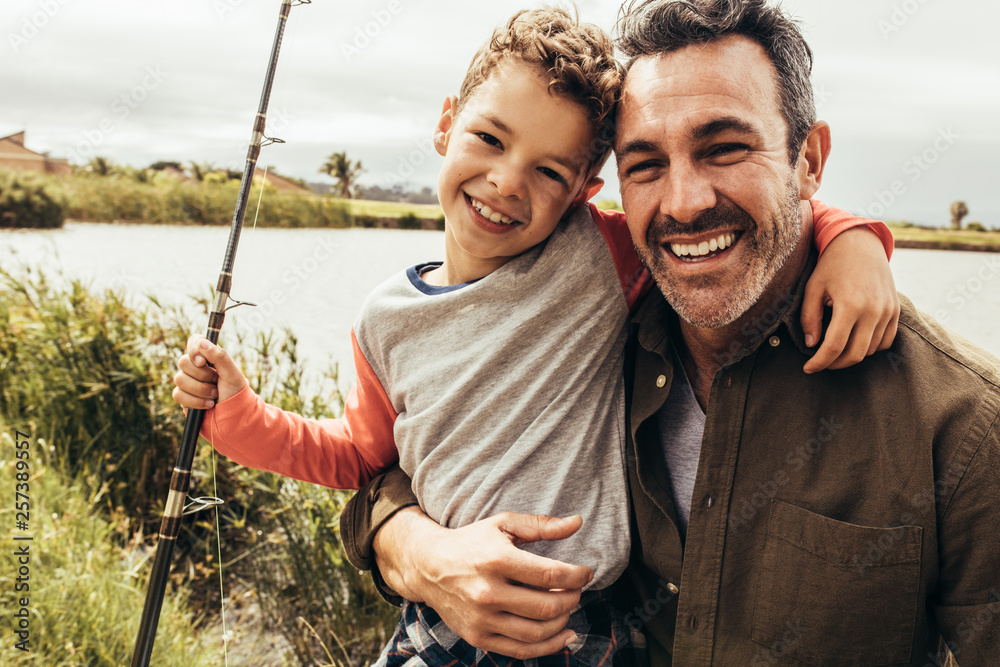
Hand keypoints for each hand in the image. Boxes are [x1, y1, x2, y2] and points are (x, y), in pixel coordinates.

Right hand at [171, 334, 247, 408]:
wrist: (233, 413)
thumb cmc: (234, 390)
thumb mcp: (231, 372)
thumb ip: (219, 356)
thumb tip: (202, 342)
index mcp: (209, 355)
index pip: (194, 341)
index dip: (193, 350)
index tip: (202, 362)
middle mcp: (195, 366)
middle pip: (183, 362)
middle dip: (202, 375)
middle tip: (216, 381)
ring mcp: (187, 381)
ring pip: (179, 379)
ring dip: (201, 390)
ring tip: (214, 394)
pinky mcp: (183, 396)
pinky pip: (178, 395)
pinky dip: (195, 401)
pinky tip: (207, 404)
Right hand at [375, 507, 592, 659]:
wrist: (427, 566)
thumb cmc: (471, 542)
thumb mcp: (502, 524)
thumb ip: (541, 525)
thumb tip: (577, 522)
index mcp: (497, 560)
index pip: (550, 575)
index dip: (577, 576)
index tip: (585, 573)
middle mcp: (488, 592)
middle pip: (547, 606)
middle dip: (572, 599)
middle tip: (576, 591)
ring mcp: (482, 619)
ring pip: (537, 632)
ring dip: (563, 622)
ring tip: (567, 608)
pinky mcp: (478, 637)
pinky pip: (520, 650)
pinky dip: (548, 647)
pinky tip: (564, 635)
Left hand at [801, 226, 899, 372]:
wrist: (861, 243)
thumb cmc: (832, 265)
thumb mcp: (813, 288)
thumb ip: (810, 318)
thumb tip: (812, 345)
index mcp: (850, 305)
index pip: (834, 347)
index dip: (819, 362)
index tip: (808, 368)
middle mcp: (873, 311)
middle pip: (855, 355)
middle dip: (835, 364)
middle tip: (820, 363)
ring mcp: (888, 311)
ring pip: (871, 350)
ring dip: (852, 355)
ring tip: (835, 349)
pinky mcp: (896, 310)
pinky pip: (886, 341)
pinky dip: (870, 347)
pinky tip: (854, 342)